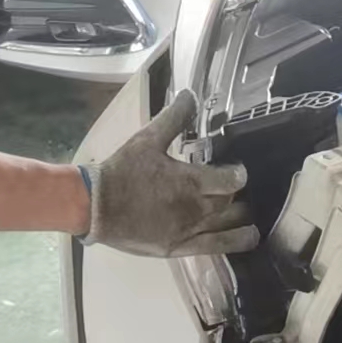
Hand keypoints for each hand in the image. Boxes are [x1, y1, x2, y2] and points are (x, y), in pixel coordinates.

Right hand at [83, 90, 258, 256]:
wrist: (95, 206)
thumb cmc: (122, 171)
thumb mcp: (147, 138)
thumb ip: (174, 117)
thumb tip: (191, 93)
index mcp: (191, 182)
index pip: (233, 180)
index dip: (239, 173)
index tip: (237, 170)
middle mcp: (195, 210)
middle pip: (232, 204)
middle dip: (238, 195)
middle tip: (235, 189)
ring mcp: (188, 232)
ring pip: (231, 229)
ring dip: (243, 220)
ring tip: (246, 214)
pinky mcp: (178, 249)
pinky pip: (216, 248)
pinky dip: (234, 241)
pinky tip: (244, 237)